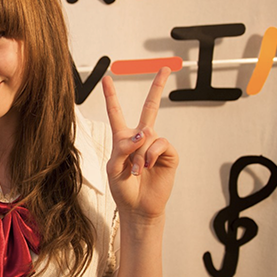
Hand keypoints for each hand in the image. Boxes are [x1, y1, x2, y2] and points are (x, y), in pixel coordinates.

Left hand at [101, 67, 177, 221]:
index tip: (107, 78)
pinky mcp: (168, 154)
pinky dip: (150, 155)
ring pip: (149, 133)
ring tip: (136, 170)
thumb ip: (123, 147)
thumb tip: (144, 133)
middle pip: (150, 107)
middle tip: (165, 68)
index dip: (111, 95)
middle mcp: (141, 137)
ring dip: (139, 154)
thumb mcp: (113, 167)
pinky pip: (160, 144)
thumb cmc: (122, 188)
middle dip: (158, 87)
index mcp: (123, 138)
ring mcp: (155, 145)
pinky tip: (148, 166)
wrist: (138, 207)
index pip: (116, 112)